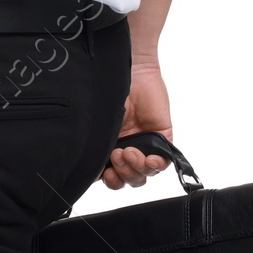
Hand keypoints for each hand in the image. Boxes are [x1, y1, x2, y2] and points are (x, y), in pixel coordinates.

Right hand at [101, 62, 172, 188]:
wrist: (131, 72)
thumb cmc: (112, 93)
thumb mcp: (99, 124)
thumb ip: (95, 146)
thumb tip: (89, 172)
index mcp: (111, 148)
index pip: (112, 176)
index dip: (110, 180)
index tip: (104, 174)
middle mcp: (129, 149)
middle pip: (129, 179)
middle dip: (122, 174)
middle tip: (117, 156)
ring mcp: (147, 146)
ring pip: (144, 174)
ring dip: (136, 168)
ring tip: (129, 151)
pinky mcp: (163, 139)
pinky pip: (163, 162)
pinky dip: (156, 164)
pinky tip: (149, 159)